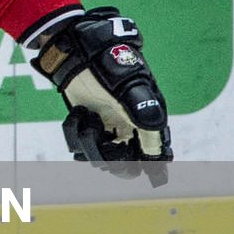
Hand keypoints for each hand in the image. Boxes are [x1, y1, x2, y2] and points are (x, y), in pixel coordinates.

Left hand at [31, 7, 172, 184]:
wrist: (78, 52)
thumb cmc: (106, 65)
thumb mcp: (127, 85)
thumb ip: (142, 108)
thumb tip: (156, 131)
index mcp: (146, 117)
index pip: (156, 150)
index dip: (157, 168)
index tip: (155, 181)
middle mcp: (130, 127)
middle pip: (127, 163)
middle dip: (113, 158)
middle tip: (103, 141)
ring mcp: (109, 127)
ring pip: (102, 156)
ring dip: (89, 142)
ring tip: (87, 119)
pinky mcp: (89, 125)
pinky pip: (81, 145)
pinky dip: (76, 133)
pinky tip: (78, 117)